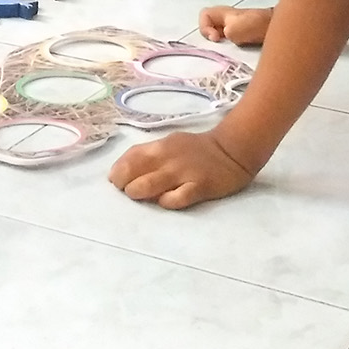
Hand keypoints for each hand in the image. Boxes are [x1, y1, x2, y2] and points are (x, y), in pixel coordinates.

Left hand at [108, 130, 257, 209]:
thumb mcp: (169, 146)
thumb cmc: (196, 151)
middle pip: (133, 170)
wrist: (232, 150)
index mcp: (158, 147)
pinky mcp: (199, 186)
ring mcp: (183, 172)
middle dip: (123, 184)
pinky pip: (177, 197)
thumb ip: (149, 157)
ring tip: (139, 197)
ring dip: (138, 192)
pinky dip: (166, 202)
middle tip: (127, 192)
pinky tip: (165, 202)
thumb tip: (125, 173)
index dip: (118, 171)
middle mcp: (167, 158)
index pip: (129, 157)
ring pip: (149, 184)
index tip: (116, 182)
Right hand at [198, 5, 272, 46]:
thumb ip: (225, 34)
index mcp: (222, 13)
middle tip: (221, 44)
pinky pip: (231, 42)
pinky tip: (239, 51)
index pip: (204, 16)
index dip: (205, 27)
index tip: (216, 38)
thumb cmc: (255, 25)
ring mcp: (235, 27)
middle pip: (210, 27)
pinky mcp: (244, 35)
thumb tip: (228, 38)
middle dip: (214, 38)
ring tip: (231, 49)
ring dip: (223, 44)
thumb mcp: (234, 30)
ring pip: (221, 35)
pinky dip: (232, 47)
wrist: (276, 27)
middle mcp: (227, 19)